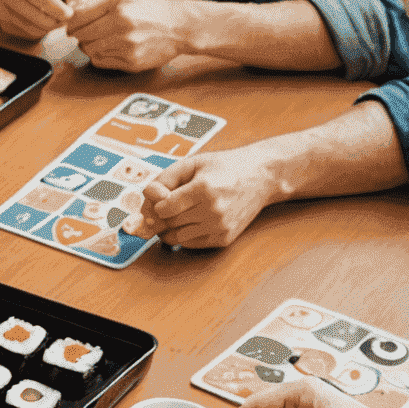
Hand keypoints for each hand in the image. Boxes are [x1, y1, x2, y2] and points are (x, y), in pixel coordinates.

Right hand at [0, 0, 84, 38]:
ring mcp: (4, 11)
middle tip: (67, 13)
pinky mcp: (4, 24)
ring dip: (51, 25)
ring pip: (36, 30)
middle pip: (40, 19)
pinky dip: (41, 28)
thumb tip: (81, 3)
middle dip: (59, 20)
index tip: (70, 13)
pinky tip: (42, 16)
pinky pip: (30, 33)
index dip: (58, 9)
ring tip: (55, 13)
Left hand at [68, 0, 191, 71]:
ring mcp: (126, 46)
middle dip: (78, 34)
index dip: (70, 21)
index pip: (78, 16)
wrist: (180, 26)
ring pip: (88, 50)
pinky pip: (100, 61)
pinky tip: (107, 48)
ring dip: (88, 45)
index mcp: (118, 5)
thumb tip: (73, 10)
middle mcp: (121, 25)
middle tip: (83, 32)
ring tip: (98, 39)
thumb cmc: (152, 6)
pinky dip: (99, 56)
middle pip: (80, 35)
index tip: (72, 23)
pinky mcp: (130, 62)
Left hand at [126, 147, 278, 248]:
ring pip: (176, 238)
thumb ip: (164, 179)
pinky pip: (190, 244)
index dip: (156, 204)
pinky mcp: (224, 239)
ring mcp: (220, 227)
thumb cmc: (225, 167)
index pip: (164, 208)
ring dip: (169, 227)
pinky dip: (183, 234)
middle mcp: (213, 211)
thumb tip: (147, 197)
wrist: (261, 176)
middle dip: (159, 216)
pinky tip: (190, 219)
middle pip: (168, 223)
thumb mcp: (192, 163)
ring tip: (177, 212)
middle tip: (163, 205)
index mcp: (204, 189)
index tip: (159, 197)